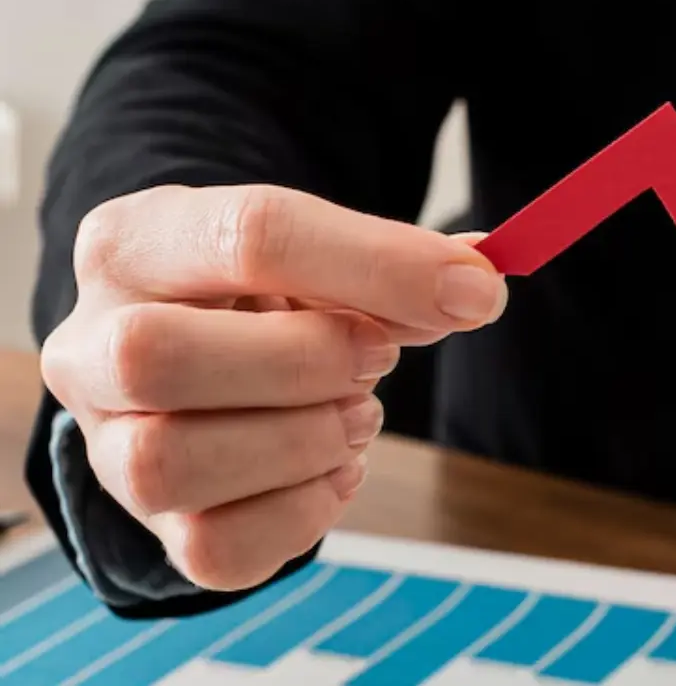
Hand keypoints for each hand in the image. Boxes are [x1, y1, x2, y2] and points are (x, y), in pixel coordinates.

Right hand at [40, 184, 507, 590]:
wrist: (211, 357)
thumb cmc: (269, 298)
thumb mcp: (322, 254)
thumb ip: (398, 263)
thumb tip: (477, 288)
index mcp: (134, 242)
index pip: (250, 234)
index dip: (379, 266)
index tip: (472, 292)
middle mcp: (89, 345)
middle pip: (157, 356)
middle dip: (303, 361)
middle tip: (376, 357)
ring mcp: (106, 447)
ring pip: (168, 464)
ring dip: (301, 441)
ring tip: (354, 413)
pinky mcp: (151, 528)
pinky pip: (214, 550)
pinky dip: (303, 512)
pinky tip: (333, 468)